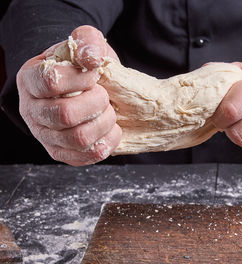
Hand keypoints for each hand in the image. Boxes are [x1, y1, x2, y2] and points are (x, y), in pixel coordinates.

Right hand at [16, 25, 121, 165]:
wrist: (80, 89)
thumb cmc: (81, 67)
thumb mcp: (84, 45)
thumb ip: (87, 42)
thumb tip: (92, 58)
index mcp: (31, 80)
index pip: (51, 80)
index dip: (81, 78)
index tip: (95, 74)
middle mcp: (32, 111)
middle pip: (66, 114)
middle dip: (97, 103)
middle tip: (105, 96)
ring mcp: (46, 136)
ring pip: (78, 138)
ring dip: (104, 123)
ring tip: (109, 112)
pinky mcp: (62, 153)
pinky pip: (87, 156)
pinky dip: (107, 142)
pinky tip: (112, 128)